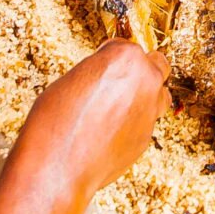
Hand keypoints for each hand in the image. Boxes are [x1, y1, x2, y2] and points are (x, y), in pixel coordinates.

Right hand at [5, 41, 171, 210]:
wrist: (57, 167)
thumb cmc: (55, 123)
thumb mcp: (70, 81)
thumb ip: (97, 73)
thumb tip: (103, 77)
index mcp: (125, 58)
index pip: (125, 46)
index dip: (111, 55)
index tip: (104, 62)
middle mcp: (145, 81)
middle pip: (156, 65)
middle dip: (139, 70)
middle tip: (118, 79)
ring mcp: (150, 111)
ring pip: (159, 95)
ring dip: (144, 97)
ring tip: (118, 106)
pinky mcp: (147, 137)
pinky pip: (145, 122)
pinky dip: (133, 124)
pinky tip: (110, 131)